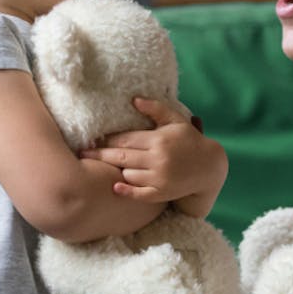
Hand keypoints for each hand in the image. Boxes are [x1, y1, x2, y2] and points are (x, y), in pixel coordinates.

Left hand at [79, 97, 227, 215]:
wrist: (209, 167)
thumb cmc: (189, 140)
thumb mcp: (176, 121)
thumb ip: (155, 109)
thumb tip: (134, 100)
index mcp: (158, 139)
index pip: (125, 139)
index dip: (107, 139)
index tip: (93, 138)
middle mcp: (158, 159)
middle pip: (121, 156)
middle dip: (100, 154)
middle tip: (84, 152)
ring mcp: (159, 178)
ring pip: (127, 174)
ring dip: (117, 169)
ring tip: (106, 165)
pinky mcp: (161, 193)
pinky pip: (138, 193)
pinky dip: (126, 190)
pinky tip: (115, 186)